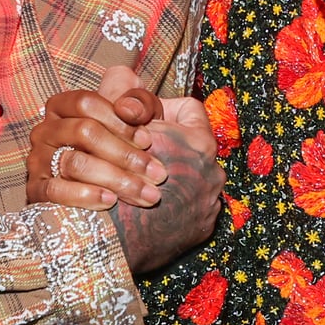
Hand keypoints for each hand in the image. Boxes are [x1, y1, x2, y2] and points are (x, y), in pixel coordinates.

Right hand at [27, 89, 165, 210]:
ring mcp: (38, 159)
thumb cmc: (129, 147)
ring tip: (145, 193)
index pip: (86, 103)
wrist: (115, 192)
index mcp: (64, 106)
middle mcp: (46, 130)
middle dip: (125, 154)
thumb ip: (141, 104)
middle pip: (83, 132)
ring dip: (115, 178)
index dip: (119, 121)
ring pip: (74, 163)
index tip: (148, 140)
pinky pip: (54, 191)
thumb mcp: (141, 119)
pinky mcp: (35, 190)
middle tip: (157, 173)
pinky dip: (84, 195)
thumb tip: (129, 109)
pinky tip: (110, 201)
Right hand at [111, 120, 222, 273]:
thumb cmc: (112, 183)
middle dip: (168, 146)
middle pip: (191, 145)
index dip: (163, 109)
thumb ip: (132, 107)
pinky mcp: (203, 227)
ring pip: (192, 176)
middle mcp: (212, 171)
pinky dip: (175, 203)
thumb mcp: (118, 132)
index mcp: (197, 143)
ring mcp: (210, 202)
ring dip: (171, 176)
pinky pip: (192, 205)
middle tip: (139, 154)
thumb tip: (128, 85)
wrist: (111, 238)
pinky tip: (150, 204)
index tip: (145, 122)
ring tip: (142, 181)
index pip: (188, 108)